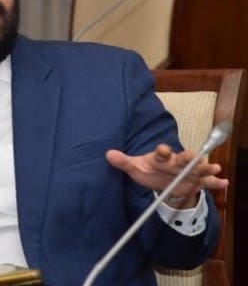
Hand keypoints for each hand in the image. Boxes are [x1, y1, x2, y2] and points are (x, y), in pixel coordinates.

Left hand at [106, 144, 228, 207]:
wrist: (159, 179)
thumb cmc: (147, 170)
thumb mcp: (135, 167)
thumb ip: (123, 161)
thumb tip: (108, 154)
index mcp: (160, 157)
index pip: (162, 152)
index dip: (162, 150)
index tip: (163, 149)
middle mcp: (176, 162)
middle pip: (183, 158)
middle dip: (188, 158)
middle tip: (194, 156)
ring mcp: (187, 171)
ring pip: (197, 169)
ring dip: (205, 168)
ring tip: (214, 168)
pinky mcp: (195, 181)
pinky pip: (206, 181)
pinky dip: (215, 182)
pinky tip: (223, 182)